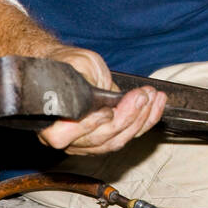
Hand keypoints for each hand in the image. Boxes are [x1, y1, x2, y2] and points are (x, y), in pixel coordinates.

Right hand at [35, 46, 165, 154]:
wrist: (73, 67)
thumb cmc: (70, 65)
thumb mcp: (76, 66)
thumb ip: (83, 82)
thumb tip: (97, 96)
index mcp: (50, 122)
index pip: (64, 136)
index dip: (88, 126)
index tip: (108, 110)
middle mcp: (68, 138)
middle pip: (100, 138)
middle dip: (126, 117)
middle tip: (141, 96)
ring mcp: (88, 142)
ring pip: (117, 140)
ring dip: (140, 118)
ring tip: (152, 96)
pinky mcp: (108, 138)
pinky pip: (129, 135)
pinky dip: (147, 120)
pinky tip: (157, 102)